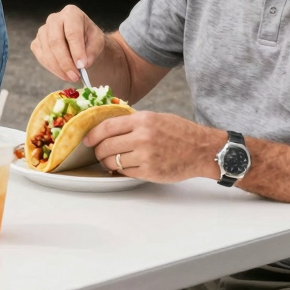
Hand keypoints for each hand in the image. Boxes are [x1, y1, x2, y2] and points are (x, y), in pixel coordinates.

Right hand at [31, 5, 106, 83]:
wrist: (81, 40)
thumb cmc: (89, 38)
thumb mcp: (98, 41)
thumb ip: (92, 51)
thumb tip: (82, 64)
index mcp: (71, 13)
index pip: (72, 32)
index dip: (77, 50)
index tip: (82, 65)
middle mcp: (54, 19)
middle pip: (55, 42)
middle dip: (65, 62)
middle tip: (75, 76)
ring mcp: (43, 30)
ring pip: (47, 51)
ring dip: (59, 68)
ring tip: (71, 77)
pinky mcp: (36, 42)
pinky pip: (41, 57)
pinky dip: (51, 68)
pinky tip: (62, 73)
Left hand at [83, 111, 221, 183]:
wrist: (202, 149)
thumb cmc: (179, 131)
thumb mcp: (155, 117)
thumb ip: (133, 122)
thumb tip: (108, 127)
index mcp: (142, 120)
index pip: (107, 127)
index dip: (93, 134)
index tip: (87, 139)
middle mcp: (142, 137)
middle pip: (106, 146)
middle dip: (98, 151)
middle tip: (97, 152)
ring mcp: (146, 156)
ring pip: (113, 161)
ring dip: (107, 163)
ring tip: (109, 161)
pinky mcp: (151, 172)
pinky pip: (126, 172)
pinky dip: (120, 171)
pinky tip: (122, 167)